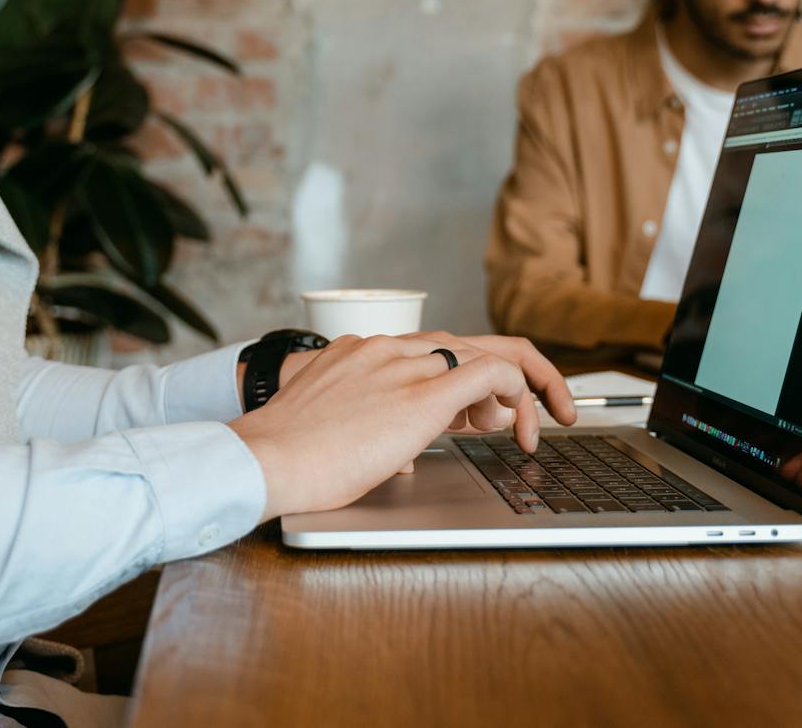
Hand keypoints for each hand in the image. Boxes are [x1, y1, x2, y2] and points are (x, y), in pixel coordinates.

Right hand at [228, 333, 573, 521]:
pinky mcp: (422, 394)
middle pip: (466, 342)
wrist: (267, 459)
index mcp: (365, 352)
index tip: (486, 410)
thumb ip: (371, 428)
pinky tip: (523, 424)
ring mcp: (405, 365)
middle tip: (535, 411)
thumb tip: (404, 456)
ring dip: (516, 391)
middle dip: (510, 373)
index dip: (470, 377)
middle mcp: (388, 348)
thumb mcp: (334, 428)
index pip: (436, 349)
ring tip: (530, 428)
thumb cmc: (289, 457)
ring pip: (482, 356)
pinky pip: (489, 374)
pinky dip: (516, 391)